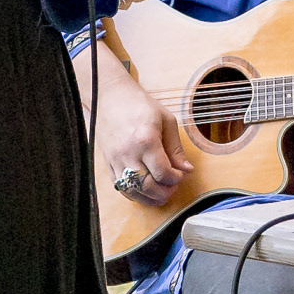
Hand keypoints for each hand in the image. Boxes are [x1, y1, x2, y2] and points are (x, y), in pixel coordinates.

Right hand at [93, 59, 191, 206]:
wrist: (111, 96)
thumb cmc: (139, 104)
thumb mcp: (166, 121)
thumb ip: (176, 148)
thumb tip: (186, 169)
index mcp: (145, 140)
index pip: (163, 172)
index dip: (175, 179)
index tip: (180, 174)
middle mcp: (128, 153)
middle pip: (147, 186)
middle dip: (164, 193)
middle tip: (172, 187)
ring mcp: (115, 159)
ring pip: (132, 191)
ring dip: (149, 198)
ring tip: (160, 192)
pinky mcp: (107, 162)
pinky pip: (119, 187)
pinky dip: (134, 194)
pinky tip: (144, 190)